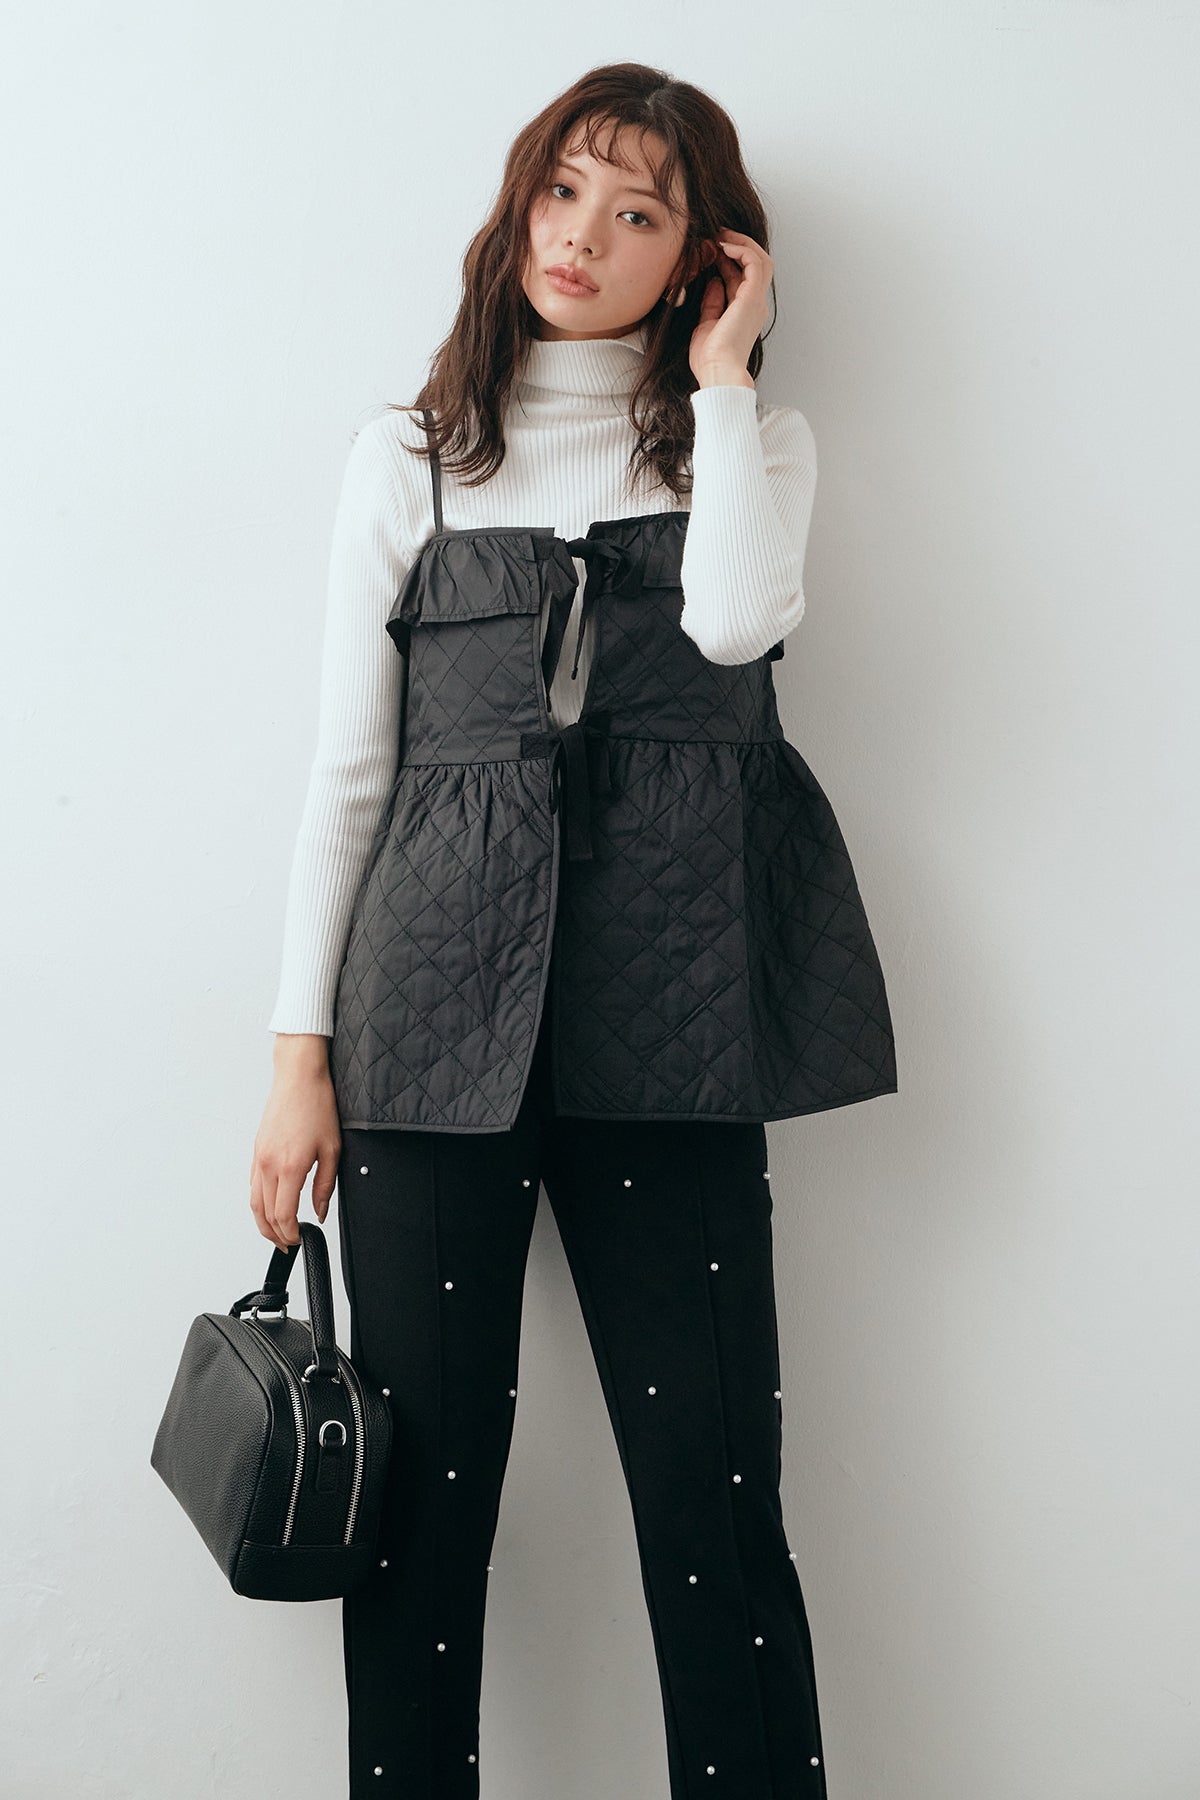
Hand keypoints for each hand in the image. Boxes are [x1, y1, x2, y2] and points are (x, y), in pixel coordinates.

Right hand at [249, 1051, 340, 1249]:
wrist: (299, 1078)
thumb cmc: (317, 1106)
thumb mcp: (332, 1150)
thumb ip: (325, 1186)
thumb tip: (319, 1211)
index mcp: (290, 1167)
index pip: (283, 1214)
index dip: (290, 1234)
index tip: (299, 1239)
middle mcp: (268, 1165)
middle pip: (264, 1214)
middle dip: (275, 1235)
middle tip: (288, 1244)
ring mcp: (259, 1158)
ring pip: (253, 1202)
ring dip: (263, 1222)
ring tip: (276, 1233)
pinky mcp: (256, 1151)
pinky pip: (252, 1185)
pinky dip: (258, 1203)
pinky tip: (269, 1207)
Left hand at [688, 228, 772, 385]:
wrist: (718, 372)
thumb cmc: (710, 358)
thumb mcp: (707, 323)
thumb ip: (712, 302)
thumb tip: (713, 281)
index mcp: (745, 312)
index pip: (741, 277)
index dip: (727, 260)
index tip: (709, 250)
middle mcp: (755, 305)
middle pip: (756, 264)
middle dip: (738, 245)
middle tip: (717, 235)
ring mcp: (756, 300)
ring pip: (760, 259)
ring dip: (741, 243)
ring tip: (721, 235)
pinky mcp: (752, 297)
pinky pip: (754, 263)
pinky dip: (741, 249)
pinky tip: (724, 246)